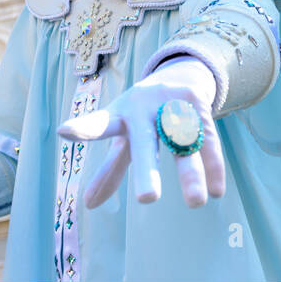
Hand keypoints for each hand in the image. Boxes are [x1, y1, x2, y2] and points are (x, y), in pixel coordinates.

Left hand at [57, 56, 225, 209]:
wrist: (178, 75)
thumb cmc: (141, 117)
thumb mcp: (125, 138)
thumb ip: (110, 170)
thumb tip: (88, 205)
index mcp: (120, 116)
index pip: (99, 124)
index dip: (83, 128)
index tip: (64, 130)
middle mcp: (143, 107)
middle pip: (145, 142)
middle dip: (148, 170)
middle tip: (148, 199)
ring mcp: (170, 102)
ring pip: (181, 141)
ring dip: (191, 172)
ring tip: (196, 202)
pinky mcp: (196, 102)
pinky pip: (207, 139)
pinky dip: (213, 165)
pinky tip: (216, 190)